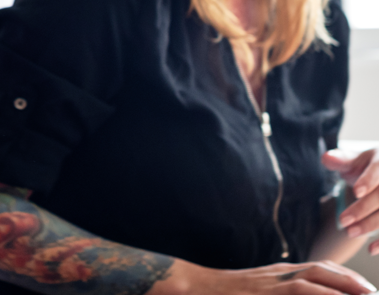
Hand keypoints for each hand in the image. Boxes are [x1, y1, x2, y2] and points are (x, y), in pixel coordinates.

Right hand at [173, 259, 375, 293]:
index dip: (345, 278)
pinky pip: (300, 292)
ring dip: (342, 288)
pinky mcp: (267, 292)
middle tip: (373, 293)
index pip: (319, 270)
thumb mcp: (262, 290)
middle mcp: (281, 274)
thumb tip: (301, 290)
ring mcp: (273, 283)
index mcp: (281, 274)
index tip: (365, 289)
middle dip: (351, 282)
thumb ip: (282, 291)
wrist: (201, 289)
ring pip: (315, 280)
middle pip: (322, 272)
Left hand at [323, 147, 378, 252]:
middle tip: (343, 220)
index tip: (355, 191)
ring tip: (350, 233)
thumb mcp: (357, 159)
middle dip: (363, 209)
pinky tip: (371, 250)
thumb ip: (342, 159)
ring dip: (371, 225)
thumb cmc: (369, 167)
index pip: (377, 170)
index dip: (368, 181)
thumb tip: (326, 158)